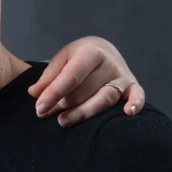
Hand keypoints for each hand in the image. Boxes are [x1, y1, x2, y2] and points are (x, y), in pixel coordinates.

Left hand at [27, 36, 145, 126]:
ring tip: (63, 121)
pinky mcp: (133, 86)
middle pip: (85, 91)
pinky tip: (128, 113)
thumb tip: (34, 93)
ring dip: (84, 112)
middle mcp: (109, 63)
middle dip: (63, 104)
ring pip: (104, 99)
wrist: (104, 49)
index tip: (39, 108)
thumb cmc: (79, 57)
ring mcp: (123, 75)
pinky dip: (135, 104)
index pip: (71, 77)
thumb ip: (49, 76)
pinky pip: (138, 96)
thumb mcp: (62, 59)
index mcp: (91, 52)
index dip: (54, 94)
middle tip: (45, 115)